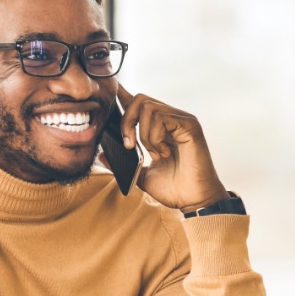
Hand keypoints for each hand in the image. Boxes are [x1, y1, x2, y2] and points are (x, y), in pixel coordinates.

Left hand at [117, 84, 229, 212]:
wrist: (192, 201)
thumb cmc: (173, 189)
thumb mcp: (141, 175)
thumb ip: (123, 164)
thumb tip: (102, 155)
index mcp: (160, 128)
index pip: (139, 104)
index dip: (124, 96)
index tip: (112, 95)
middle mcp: (171, 119)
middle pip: (140, 99)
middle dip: (127, 121)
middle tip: (129, 145)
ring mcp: (182, 120)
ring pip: (148, 107)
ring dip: (143, 134)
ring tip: (155, 154)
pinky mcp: (190, 124)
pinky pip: (161, 118)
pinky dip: (155, 137)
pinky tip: (164, 152)